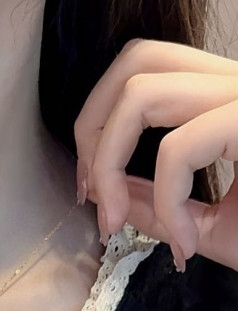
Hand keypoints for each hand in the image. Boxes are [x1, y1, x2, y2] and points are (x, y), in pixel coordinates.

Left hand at [73, 37, 237, 273]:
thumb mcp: (211, 227)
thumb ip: (160, 207)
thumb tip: (111, 194)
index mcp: (226, 101)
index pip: (145, 71)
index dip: (99, 127)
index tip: (94, 194)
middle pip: (135, 61)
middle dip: (91, 130)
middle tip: (93, 198)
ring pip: (142, 91)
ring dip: (109, 162)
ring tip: (116, 220)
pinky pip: (179, 148)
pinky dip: (166, 203)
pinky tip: (187, 245)